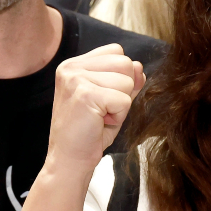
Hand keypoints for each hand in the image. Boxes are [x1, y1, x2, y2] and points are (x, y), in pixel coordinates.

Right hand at [47, 44, 144, 172]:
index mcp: (74, 65)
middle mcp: (72, 67)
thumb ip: (125, 81)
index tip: (104, 99)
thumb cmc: (89, 132)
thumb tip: (139, 65)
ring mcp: (76, 79)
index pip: (116, 51)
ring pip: (127, 81)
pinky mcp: (85, 94)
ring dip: (121, 105)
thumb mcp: (111, 101)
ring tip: (100, 117)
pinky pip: (124, 99)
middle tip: (103, 110)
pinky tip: (100, 123)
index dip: (121, 77)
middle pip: (125, 62)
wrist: (70, 159)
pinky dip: (119, 116)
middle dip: (123, 90)